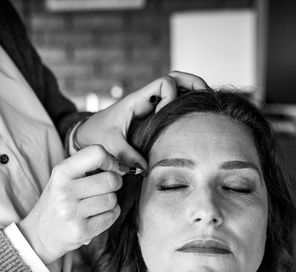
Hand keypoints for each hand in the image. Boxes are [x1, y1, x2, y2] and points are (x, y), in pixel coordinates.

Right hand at [18, 145, 123, 264]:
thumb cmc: (57, 201)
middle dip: (114, 183)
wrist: (40, 233)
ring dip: (110, 202)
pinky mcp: (81, 231)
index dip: (111, 160)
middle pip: (110, 180)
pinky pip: (111, 216)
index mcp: (61, 173)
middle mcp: (65, 192)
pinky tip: (96, 216)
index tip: (111, 168)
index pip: (96, 153)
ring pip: (112, 199)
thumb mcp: (63, 177)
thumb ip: (86, 166)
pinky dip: (110, 215)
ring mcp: (72, 213)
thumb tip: (121, 166)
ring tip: (96, 204)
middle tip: (105, 188)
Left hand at [75, 71, 207, 169]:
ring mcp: (151, 107)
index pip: (163, 83)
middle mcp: (147, 100)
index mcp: (137, 100)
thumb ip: (126, 156)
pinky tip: (196, 119)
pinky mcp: (152, 117)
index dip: (171, 97)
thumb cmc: (95, 136)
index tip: (166, 116)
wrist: (86, 135)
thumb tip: (145, 169)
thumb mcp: (108, 146)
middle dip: (194, 83)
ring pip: (177, 89)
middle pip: (176, 78)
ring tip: (209, 106)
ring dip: (193, 93)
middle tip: (209, 96)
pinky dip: (186, 107)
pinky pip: (173, 105)